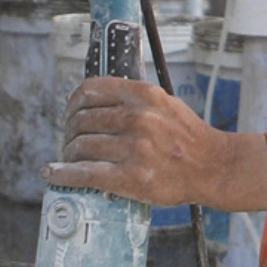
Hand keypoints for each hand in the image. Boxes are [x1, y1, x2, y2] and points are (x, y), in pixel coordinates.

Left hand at [50, 77, 266, 212]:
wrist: (213, 167)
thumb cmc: (187, 137)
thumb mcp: (164, 103)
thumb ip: (133, 98)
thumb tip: (94, 101)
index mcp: (144, 95)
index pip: (90, 89)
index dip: (72, 103)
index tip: (70, 113)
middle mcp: (138, 118)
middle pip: (81, 120)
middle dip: (69, 132)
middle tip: (71, 142)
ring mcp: (135, 148)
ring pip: (80, 146)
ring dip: (68, 154)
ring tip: (70, 160)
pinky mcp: (131, 177)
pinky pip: (85, 173)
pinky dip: (62, 174)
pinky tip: (53, 174)